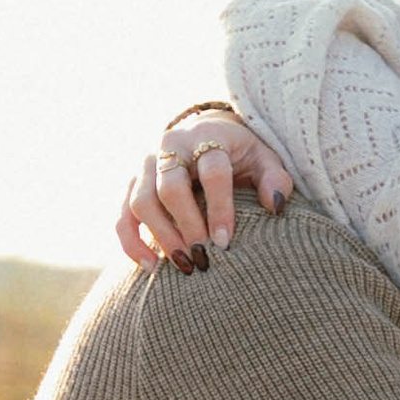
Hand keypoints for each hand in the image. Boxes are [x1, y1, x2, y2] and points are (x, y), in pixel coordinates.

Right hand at [117, 112, 298, 270]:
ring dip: (161, 236)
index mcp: (207, 136)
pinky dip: (131, 242)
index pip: (212, 170)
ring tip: (184, 264)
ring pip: (141, 201)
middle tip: (203, 256)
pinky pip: (123, 215)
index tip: (225, 241)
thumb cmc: (240, 153)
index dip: (218, 207)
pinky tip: (151, 266)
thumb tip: (275, 205)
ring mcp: (146, 164)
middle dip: (186, 224)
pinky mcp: (131, 184)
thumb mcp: (264, 158)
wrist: (206, 133)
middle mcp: (171, 146)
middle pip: (170, 186)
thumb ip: (275, 178)